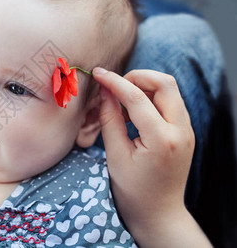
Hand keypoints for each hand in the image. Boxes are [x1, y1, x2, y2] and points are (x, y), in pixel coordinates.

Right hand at [93, 68, 210, 246]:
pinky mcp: (185, 131)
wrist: (159, 212)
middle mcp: (181, 131)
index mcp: (162, 139)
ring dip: (144, 86)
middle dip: (137, 77)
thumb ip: (110, 119)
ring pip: (169, 89)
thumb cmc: (133, 190)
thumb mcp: (115, 155)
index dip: (114, 81)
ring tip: (121, 101)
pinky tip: (133, 111)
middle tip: (114, 87)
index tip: (98, 73)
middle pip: (164, 82)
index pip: (136, 97)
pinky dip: (151, 98)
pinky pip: (170, 102)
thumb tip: (104, 91)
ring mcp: (187, 130)